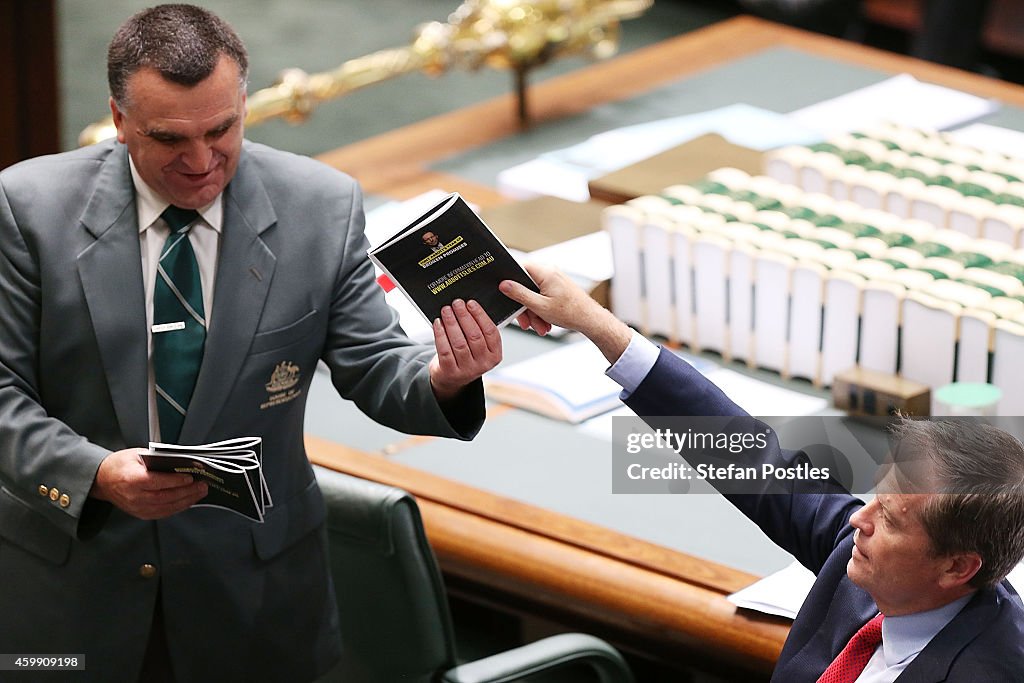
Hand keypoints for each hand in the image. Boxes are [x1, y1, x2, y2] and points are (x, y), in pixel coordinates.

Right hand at [90, 448, 207, 519]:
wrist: (102, 480)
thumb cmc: (119, 466)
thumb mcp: (137, 454)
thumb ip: (157, 459)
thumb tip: (180, 462)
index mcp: (131, 479)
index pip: (156, 482)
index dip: (175, 481)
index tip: (190, 478)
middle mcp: (133, 496)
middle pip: (165, 497)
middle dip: (187, 492)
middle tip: (201, 486)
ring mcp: (137, 507)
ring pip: (166, 507)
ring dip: (186, 501)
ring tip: (199, 493)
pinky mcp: (140, 513)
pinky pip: (162, 513)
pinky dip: (177, 507)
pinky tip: (187, 501)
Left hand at [429, 299, 502, 401]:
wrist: (451, 378)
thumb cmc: (466, 356)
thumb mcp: (479, 347)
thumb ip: (478, 330)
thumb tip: (467, 306)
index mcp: (495, 355)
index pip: (491, 332)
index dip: (480, 315)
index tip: (471, 303)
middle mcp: (483, 364)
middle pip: (474, 336)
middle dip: (464, 316)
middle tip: (457, 303)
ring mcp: (467, 370)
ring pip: (459, 342)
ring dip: (451, 323)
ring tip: (446, 310)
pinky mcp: (451, 372)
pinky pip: (445, 350)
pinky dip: (440, 334)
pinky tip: (438, 323)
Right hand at [499, 263, 632, 363]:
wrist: (591, 320)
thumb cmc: (571, 313)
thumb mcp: (539, 306)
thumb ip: (520, 294)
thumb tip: (504, 284)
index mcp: (545, 272)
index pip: (520, 268)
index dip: (511, 282)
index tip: (506, 295)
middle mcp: (550, 273)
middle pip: (526, 285)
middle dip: (525, 306)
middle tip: (526, 321)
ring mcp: (554, 280)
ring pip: (534, 294)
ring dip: (534, 312)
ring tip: (540, 326)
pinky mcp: (558, 288)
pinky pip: (543, 297)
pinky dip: (541, 310)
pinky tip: (545, 322)